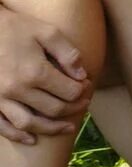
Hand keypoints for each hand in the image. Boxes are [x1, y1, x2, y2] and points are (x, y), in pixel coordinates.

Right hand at [0, 7, 92, 144]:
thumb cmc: (15, 27)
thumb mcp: (46, 32)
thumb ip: (67, 53)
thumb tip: (82, 75)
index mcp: (35, 72)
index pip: (69, 91)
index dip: (83, 91)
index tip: (88, 85)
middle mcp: (17, 89)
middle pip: (54, 109)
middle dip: (74, 108)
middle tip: (84, 103)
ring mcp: (0, 98)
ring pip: (30, 124)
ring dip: (51, 128)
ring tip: (67, 127)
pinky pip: (2, 126)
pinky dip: (17, 135)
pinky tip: (31, 139)